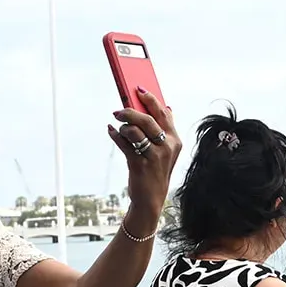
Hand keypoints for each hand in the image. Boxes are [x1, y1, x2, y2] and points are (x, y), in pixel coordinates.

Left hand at [110, 88, 180, 225]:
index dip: (151, 99)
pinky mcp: (140, 164)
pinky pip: (124, 144)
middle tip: (119, 109)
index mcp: (174, 140)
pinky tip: (111, 131)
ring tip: (118, 127)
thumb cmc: (156, 170)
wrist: (151, 197)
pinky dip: (115, 135)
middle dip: (131, 111)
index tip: (139, 89)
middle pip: (148, 119)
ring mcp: (154, 156)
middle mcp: (167, 147)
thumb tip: (168, 107)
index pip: (163, 113)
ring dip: (123, 126)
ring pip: (135, 131)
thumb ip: (165, 129)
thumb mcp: (166, 150)